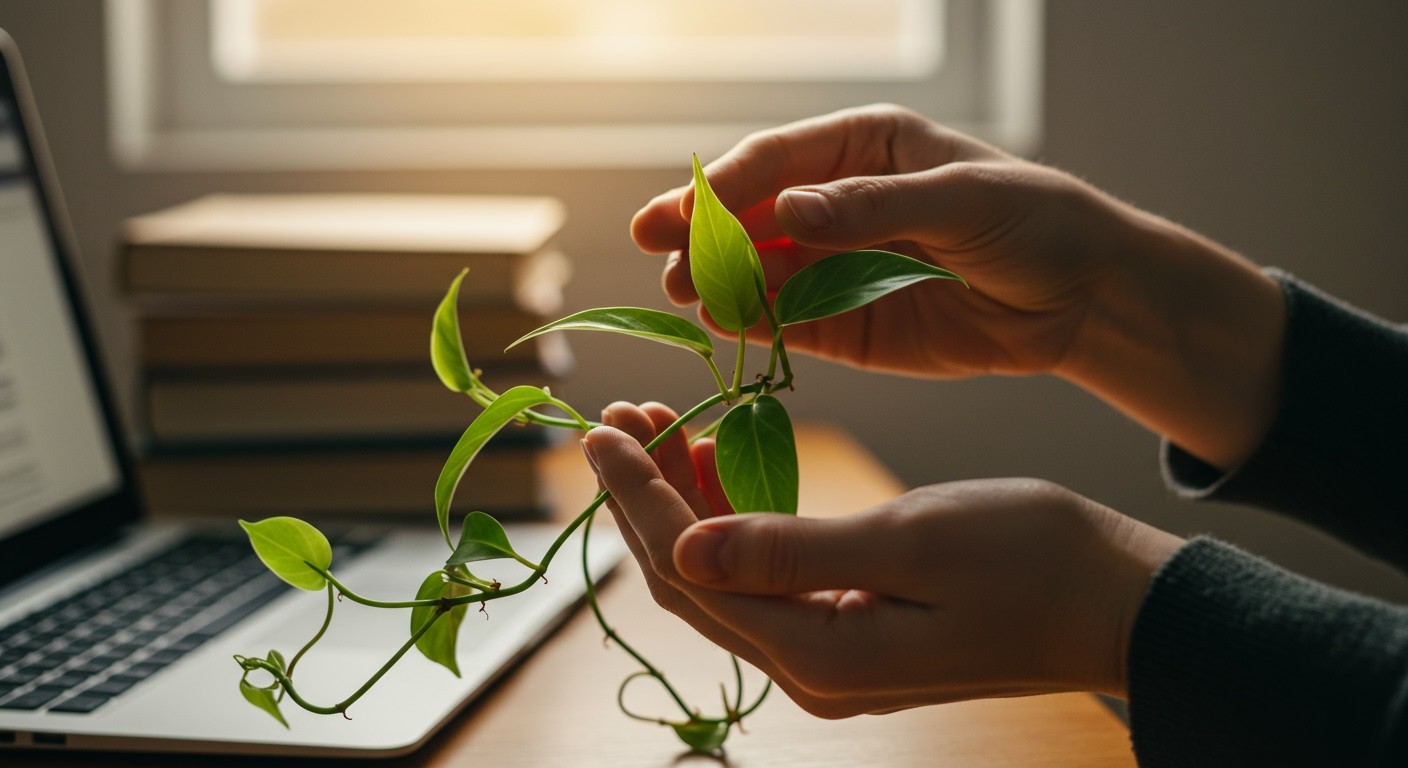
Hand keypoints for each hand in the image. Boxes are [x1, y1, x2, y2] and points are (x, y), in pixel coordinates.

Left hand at [583, 402, 1184, 716]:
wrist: (1116, 601)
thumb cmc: (1031, 562)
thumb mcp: (909, 543)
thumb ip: (792, 551)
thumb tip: (684, 551)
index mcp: (819, 653)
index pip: (689, 575)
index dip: (637, 499)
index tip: (603, 431)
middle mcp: (812, 669)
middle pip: (691, 582)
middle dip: (645, 498)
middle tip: (619, 416)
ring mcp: (831, 655)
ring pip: (723, 576)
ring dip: (684, 502)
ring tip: (660, 423)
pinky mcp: (852, 629)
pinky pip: (765, 576)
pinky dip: (733, 517)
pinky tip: (719, 460)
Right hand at [632, 103, 1133, 378]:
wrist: (1083, 298)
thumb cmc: (1033, 220)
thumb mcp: (961, 201)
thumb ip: (873, 208)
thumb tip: (786, 214)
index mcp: (864, 148)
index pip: (777, 161)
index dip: (724, 187)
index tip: (681, 213)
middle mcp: (840, 205)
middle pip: (753, 217)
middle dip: (705, 235)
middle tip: (658, 255)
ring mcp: (840, 267)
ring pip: (763, 273)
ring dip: (721, 284)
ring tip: (684, 296)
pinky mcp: (850, 325)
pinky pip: (791, 322)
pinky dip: (758, 326)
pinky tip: (728, 326)